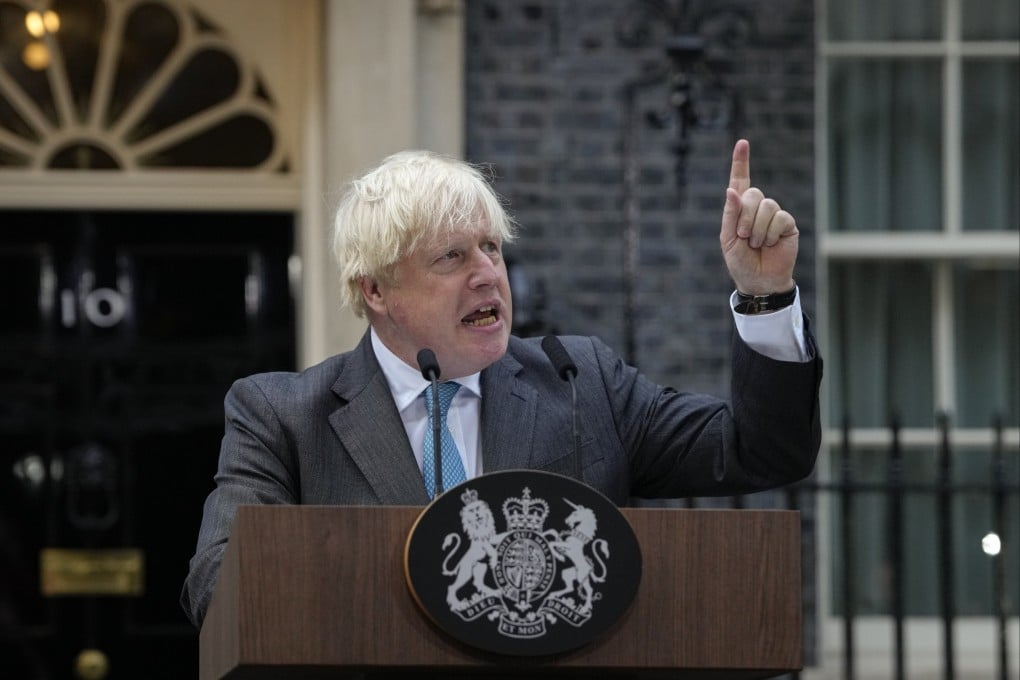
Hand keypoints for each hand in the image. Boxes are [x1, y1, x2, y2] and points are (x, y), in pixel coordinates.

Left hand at [719, 139, 797, 294]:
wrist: (759, 281)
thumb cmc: (740, 262)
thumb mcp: (727, 239)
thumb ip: (730, 214)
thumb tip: (731, 190)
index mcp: (739, 209)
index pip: (740, 181)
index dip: (741, 162)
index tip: (742, 143)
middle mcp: (757, 208)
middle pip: (753, 194)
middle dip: (745, 218)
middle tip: (743, 238)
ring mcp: (773, 215)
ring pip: (767, 206)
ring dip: (757, 229)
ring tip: (756, 244)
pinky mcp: (787, 224)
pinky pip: (780, 218)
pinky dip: (771, 233)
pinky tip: (770, 244)